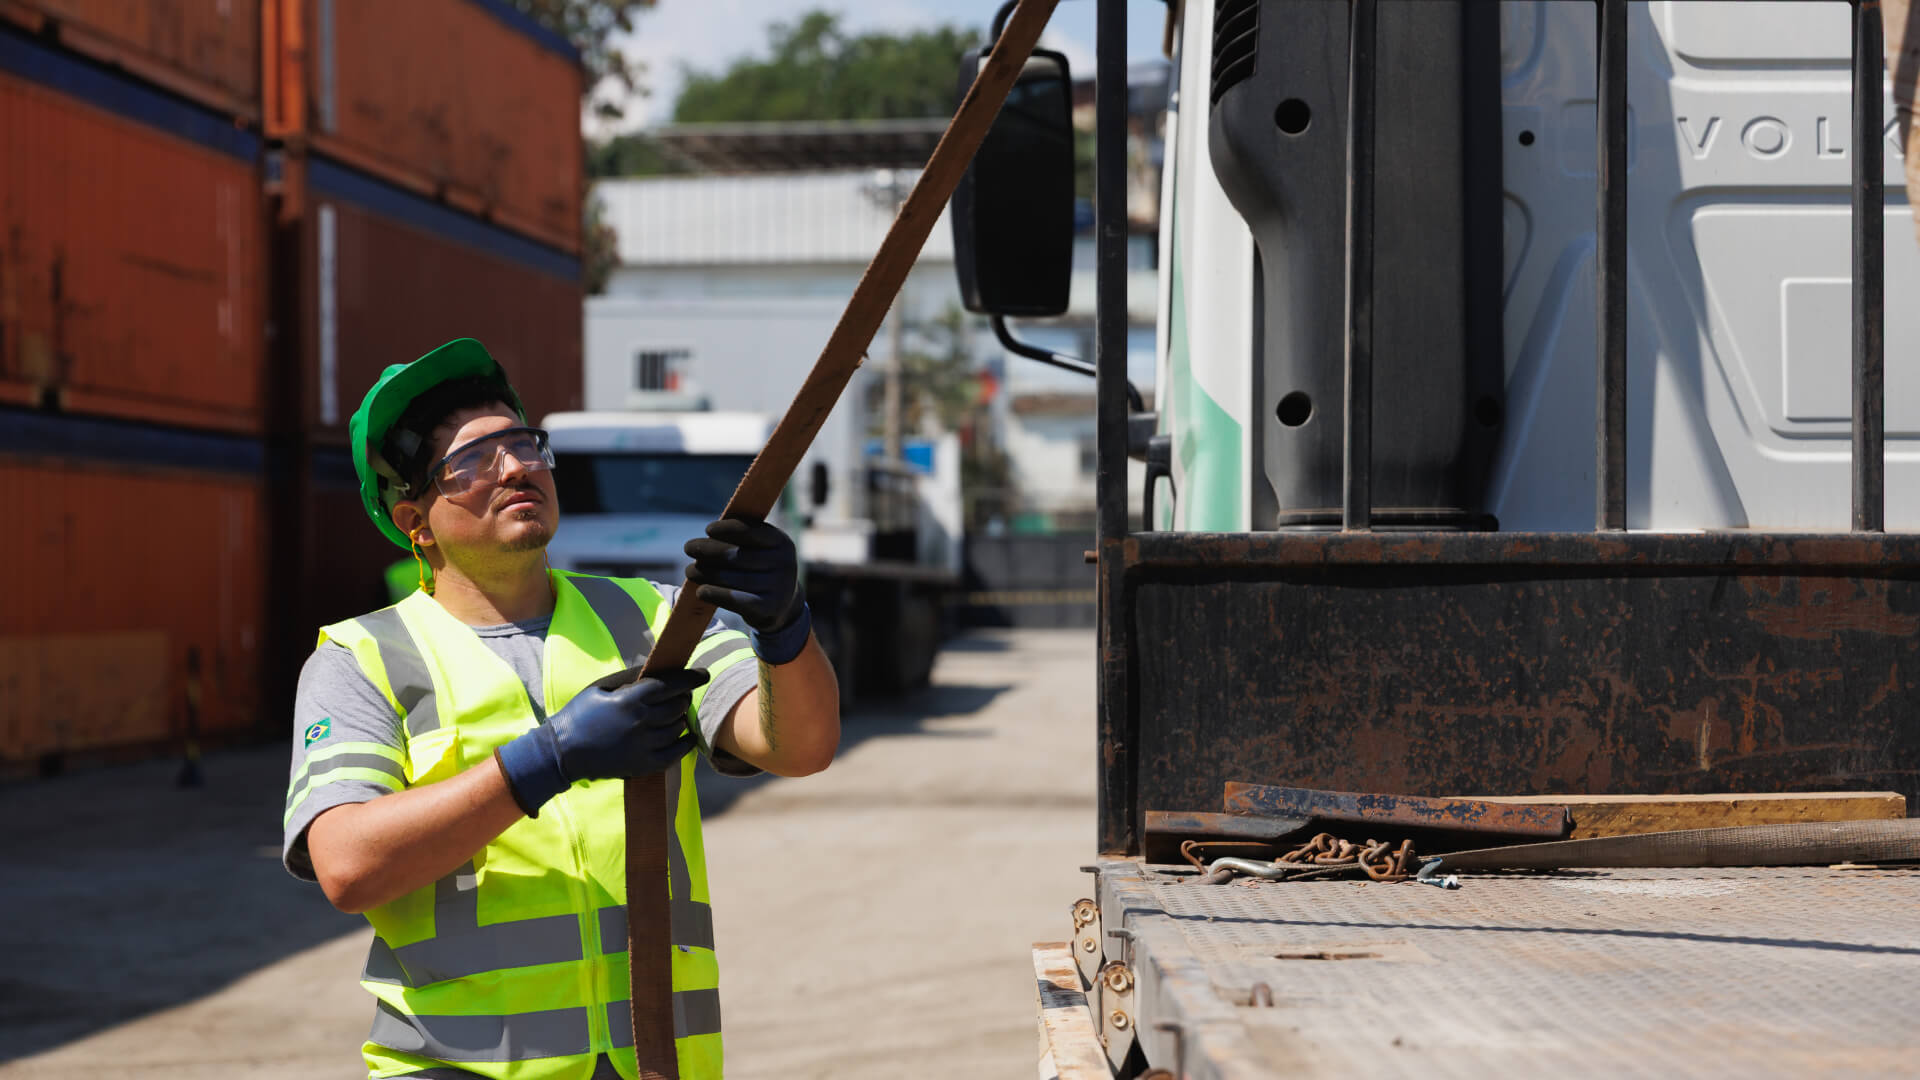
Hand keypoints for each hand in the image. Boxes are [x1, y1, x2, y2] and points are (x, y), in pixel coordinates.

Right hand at [494, 669, 708, 815]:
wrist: (562, 752)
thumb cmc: (580, 715)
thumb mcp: (601, 688)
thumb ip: (629, 676)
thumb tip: (655, 666)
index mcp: (629, 700)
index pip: (670, 685)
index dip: (691, 678)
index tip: (704, 674)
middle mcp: (641, 722)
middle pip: (678, 705)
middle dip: (683, 697)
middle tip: (680, 695)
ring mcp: (644, 745)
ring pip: (678, 727)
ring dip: (680, 718)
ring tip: (674, 714)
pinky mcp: (644, 765)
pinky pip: (676, 753)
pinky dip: (685, 743)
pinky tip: (686, 736)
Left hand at [683, 517, 803, 634]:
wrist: (784, 605)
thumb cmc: (762, 569)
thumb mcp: (761, 549)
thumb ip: (742, 537)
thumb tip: (710, 533)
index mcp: (781, 542)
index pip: (750, 531)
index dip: (726, 529)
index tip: (708, 530)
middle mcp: (784, 563)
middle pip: (735, 555)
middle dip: (707, 550)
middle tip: (688, 548)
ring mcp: (778, 587)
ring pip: (730, 577)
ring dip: (704, 572)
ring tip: (690, 571)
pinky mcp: (767, 608)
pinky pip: (733, 599)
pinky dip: (713, 594)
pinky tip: (700, 591)